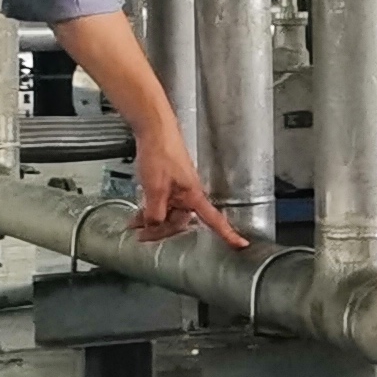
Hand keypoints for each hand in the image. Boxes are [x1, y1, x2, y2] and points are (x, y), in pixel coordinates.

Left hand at [132, 131, 250, 247]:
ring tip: (135, 225)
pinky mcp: (168, 184)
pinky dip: (150, 210)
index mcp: (194, 196)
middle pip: (181, 222)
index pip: (215, 220)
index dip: (229, 233)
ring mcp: (178, 189)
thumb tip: (155, 226)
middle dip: (162, 230)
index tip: (241, 245)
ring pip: (169, 214)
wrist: (154, 131)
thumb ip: (155, 212)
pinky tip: (138, 215)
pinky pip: (162, 204)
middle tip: (143, 235)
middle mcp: (189, 194)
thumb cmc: (161, 152)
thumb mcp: (155, 188)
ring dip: (153, 221)